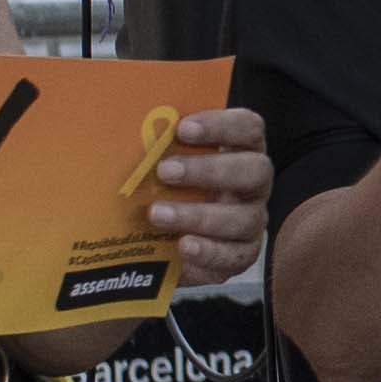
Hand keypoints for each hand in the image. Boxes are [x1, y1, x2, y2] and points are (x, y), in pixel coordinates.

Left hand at [144, 98, 278, 289]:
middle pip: (254, 171)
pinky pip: (233, 256)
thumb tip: (126, 125)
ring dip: (198, 215)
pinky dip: (207, 251)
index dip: (222, 125)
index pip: (248, 128)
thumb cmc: (164, 187)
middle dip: (210, 170)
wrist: (161, 240)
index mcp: (241, 151)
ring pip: (243, 218)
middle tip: (165, 171)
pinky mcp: (241, 256)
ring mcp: (251, 221)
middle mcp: (254, 185)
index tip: (183, 128)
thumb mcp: (159, 161)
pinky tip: (181, 246)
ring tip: (157, 214)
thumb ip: (154, 144)